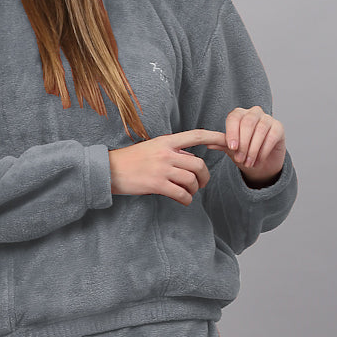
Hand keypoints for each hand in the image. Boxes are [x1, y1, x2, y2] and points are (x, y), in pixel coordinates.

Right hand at [109, 129, 225, 205]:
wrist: (108, 170)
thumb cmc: (130, 160)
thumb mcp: (152, 148)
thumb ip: (172, 151)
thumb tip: (190, 159)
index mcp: (166, 141)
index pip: (197, 136)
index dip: (215, 137)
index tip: (228, 142)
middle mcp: (166, 153)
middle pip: (198, 164)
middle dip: (204, 176)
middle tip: (202, 184)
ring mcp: (161, 169)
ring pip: (191, 180)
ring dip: (194, 189)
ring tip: (189, 193)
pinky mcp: (156, 185)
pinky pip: (181, 194)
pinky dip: (186, 199)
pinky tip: (183, 201)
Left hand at [207, 106, 286, 185]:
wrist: (260, 163)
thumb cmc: (243, 152)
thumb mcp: (230, 149)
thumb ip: (221, 144)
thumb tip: (208, 143)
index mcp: (238, 115)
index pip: (234, 118)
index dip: (232, 132)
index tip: (232, 148)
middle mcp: (253, 113)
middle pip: (248, 123)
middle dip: (243, 143)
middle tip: (240, 159)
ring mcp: (267, 118)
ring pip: (260, 129)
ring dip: (253, 149)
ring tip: (248, 163)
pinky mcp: (279, 127)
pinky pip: (271, 136)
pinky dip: (263, 151)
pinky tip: (258, 161)